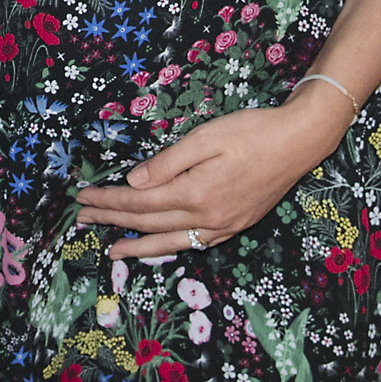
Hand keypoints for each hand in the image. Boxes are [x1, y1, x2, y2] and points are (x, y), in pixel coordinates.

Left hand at [75, 87, 347, 259]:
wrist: (299, 143)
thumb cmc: (252, 132)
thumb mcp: (205, 138)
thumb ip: (167, 163)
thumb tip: (132, 184)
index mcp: (195, 192)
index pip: (139, 201)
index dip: (108, 201)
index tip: (82, 197)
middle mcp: (207, 217)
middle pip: (148, 223)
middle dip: (111, 221)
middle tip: (81, 219)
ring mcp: (223, 226)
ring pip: (170, 241)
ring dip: (137, 245)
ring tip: (112, 249)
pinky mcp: (235, 226)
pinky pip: (195, 244)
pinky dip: (171, 247)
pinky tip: (159, 246)